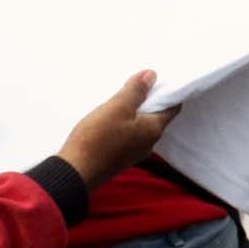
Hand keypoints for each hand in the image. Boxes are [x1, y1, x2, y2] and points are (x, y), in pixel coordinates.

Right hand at [57, 71, 179, 187]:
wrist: (75, 172)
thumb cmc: (98, 137)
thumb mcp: (117, 108)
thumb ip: (136, 91)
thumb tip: (153, 75)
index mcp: (154, 130)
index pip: (173, 108)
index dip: (169, 92)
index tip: (160, 79)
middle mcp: (149, 143)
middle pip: (156, 117)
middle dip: (149, 101)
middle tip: (137, 84)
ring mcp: (134, 153)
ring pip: (140, 127)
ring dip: (134, 113)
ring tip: (122, 97)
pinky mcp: (119, 158)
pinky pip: (128, 136)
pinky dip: (124, 124)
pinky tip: (111, 117)